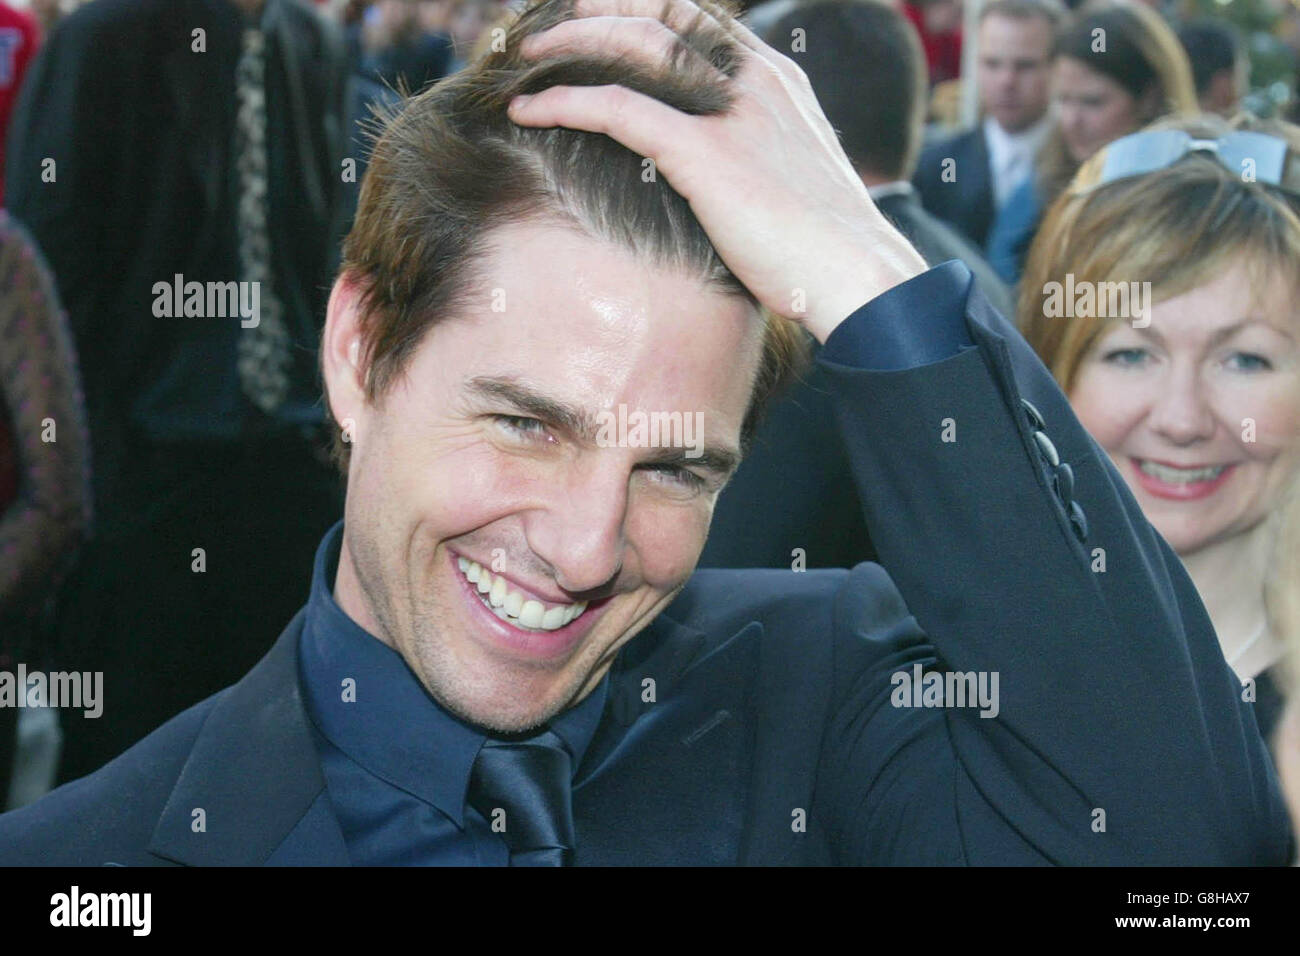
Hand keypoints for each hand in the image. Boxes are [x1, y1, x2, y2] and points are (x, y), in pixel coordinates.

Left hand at [507, 0, 927, 342]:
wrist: (859, 274)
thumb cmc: (827, 246)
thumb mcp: (793, 178)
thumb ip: (757, 152)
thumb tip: (724, 173)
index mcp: (776, 79)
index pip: (698, 17)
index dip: (642, 9)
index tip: (597, 16)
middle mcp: (753, 79)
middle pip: (661, 12)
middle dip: (597, 11)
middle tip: (546, 29)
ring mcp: (729, 111)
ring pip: (634, 44)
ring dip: (571, 44)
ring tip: (524, 59)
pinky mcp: (703, 153)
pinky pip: (616, 109)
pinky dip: (564, 103)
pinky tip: (528, 109)